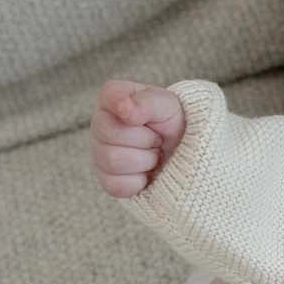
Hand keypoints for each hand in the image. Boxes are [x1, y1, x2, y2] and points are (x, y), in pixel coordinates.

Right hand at [91, 80, 185, 197]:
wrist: (184, 152)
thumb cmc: (173, 123)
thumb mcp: (168, 105)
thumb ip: (146, 102)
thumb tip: (123, 108)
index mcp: (113, 98)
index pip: (111, 98)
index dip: (132, 110)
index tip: (146, 119)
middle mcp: (99, 124)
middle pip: (109, 133)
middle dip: (145, 139)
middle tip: (157, 139)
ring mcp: (100, 153)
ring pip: (111, 160)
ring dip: (144, 160)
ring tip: (153, 154)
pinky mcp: (107, 180)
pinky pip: (115, 185)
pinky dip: (139, 181)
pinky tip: (146, 172)